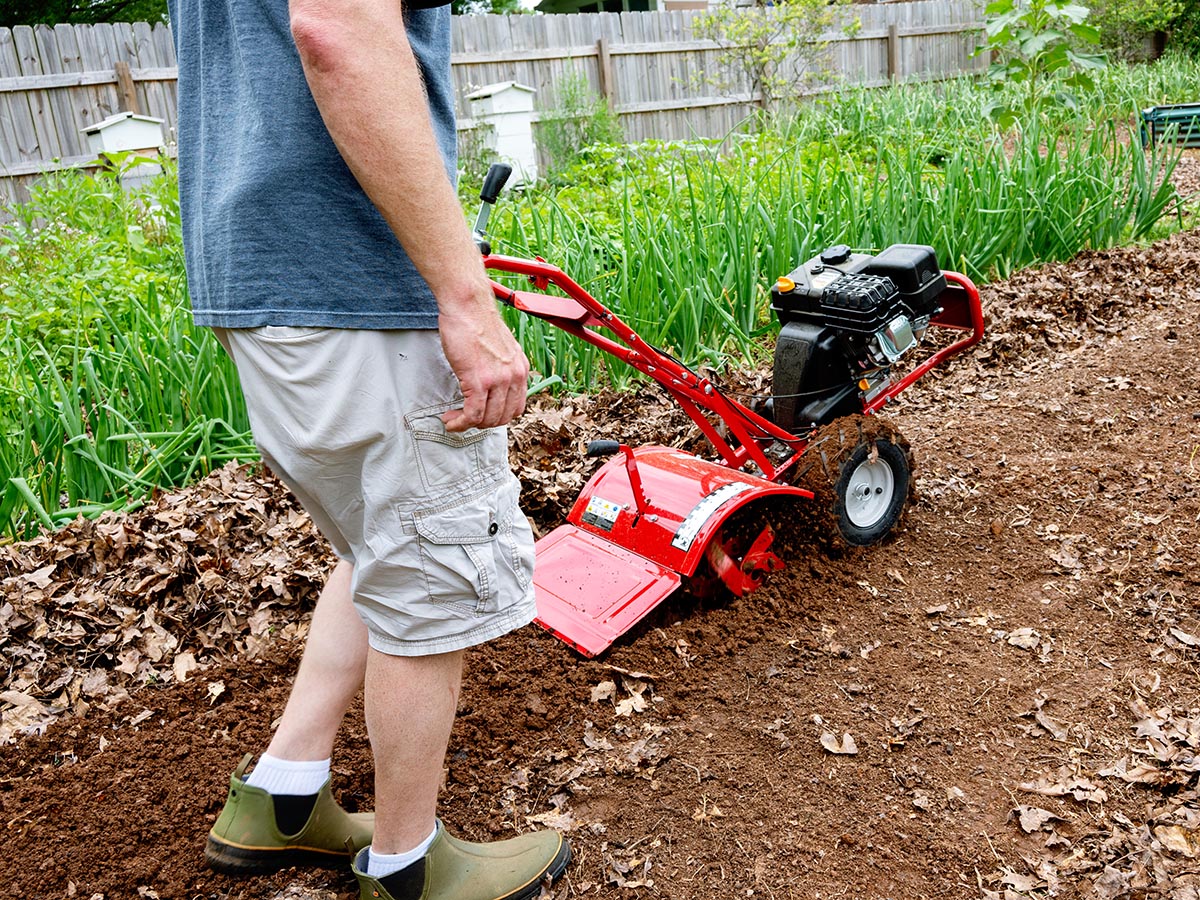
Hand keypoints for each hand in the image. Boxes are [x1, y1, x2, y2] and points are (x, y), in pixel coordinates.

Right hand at [439, 300, 528, 431]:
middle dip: (482, 423)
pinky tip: (451, 419)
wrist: (468, 306)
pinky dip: (460, 422)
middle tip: (465, 419)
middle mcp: (514, 376)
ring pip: (487, 419)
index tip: (482, 415)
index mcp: (521, 369)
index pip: (516, 407)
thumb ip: (501, 367)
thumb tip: (492, 385)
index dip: (497, 416)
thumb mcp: (501, 348)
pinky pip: (473, 414)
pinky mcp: (479, 381)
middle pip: (503, 417)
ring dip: (469, 424)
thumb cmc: (476, 321)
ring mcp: (498, 380)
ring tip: (454, 418)